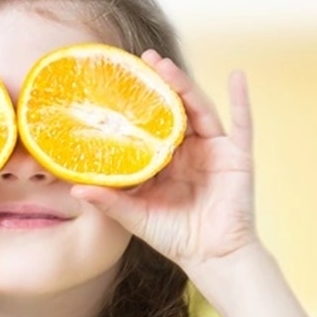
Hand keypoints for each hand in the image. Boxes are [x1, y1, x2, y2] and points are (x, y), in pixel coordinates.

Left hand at [71, 50, 258, 275]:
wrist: (212, 257)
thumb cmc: (175, 237)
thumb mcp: (136, 216)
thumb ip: (109, 201)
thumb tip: (75, 188)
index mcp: (165, 160)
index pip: (148, 125)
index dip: (136, 104)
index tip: (118, 82)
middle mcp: (189, 150)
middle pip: (173, 109)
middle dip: (159, 83)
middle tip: (141, 60)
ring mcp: (214, 150)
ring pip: (199, 109)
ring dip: (184, 85)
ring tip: (165, 65)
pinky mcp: (237, 156)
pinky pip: (242, 123)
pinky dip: (241, 99)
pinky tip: (238, 76)